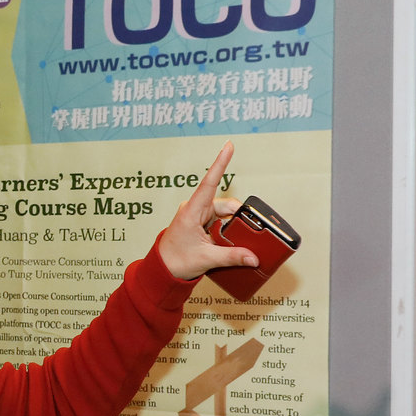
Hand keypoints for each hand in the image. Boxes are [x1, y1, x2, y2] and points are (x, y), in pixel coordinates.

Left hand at [157, 142, 257, 280]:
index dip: (220, 163)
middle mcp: (195, 208)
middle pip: (226, 205)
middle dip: (238, 218)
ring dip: (232, 226)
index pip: (209, 183)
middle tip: (246, 235)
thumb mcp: (207, 258)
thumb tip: (253, 257)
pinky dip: (228, 229)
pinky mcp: (201, 222)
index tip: (229, 146)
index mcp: (192, 211)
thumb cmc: (176, 260)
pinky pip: (220, 221)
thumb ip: (232, 256)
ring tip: (227, 242)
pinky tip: (229, 240)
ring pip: (225, 214)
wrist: (163, 268)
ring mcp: (198, 214)